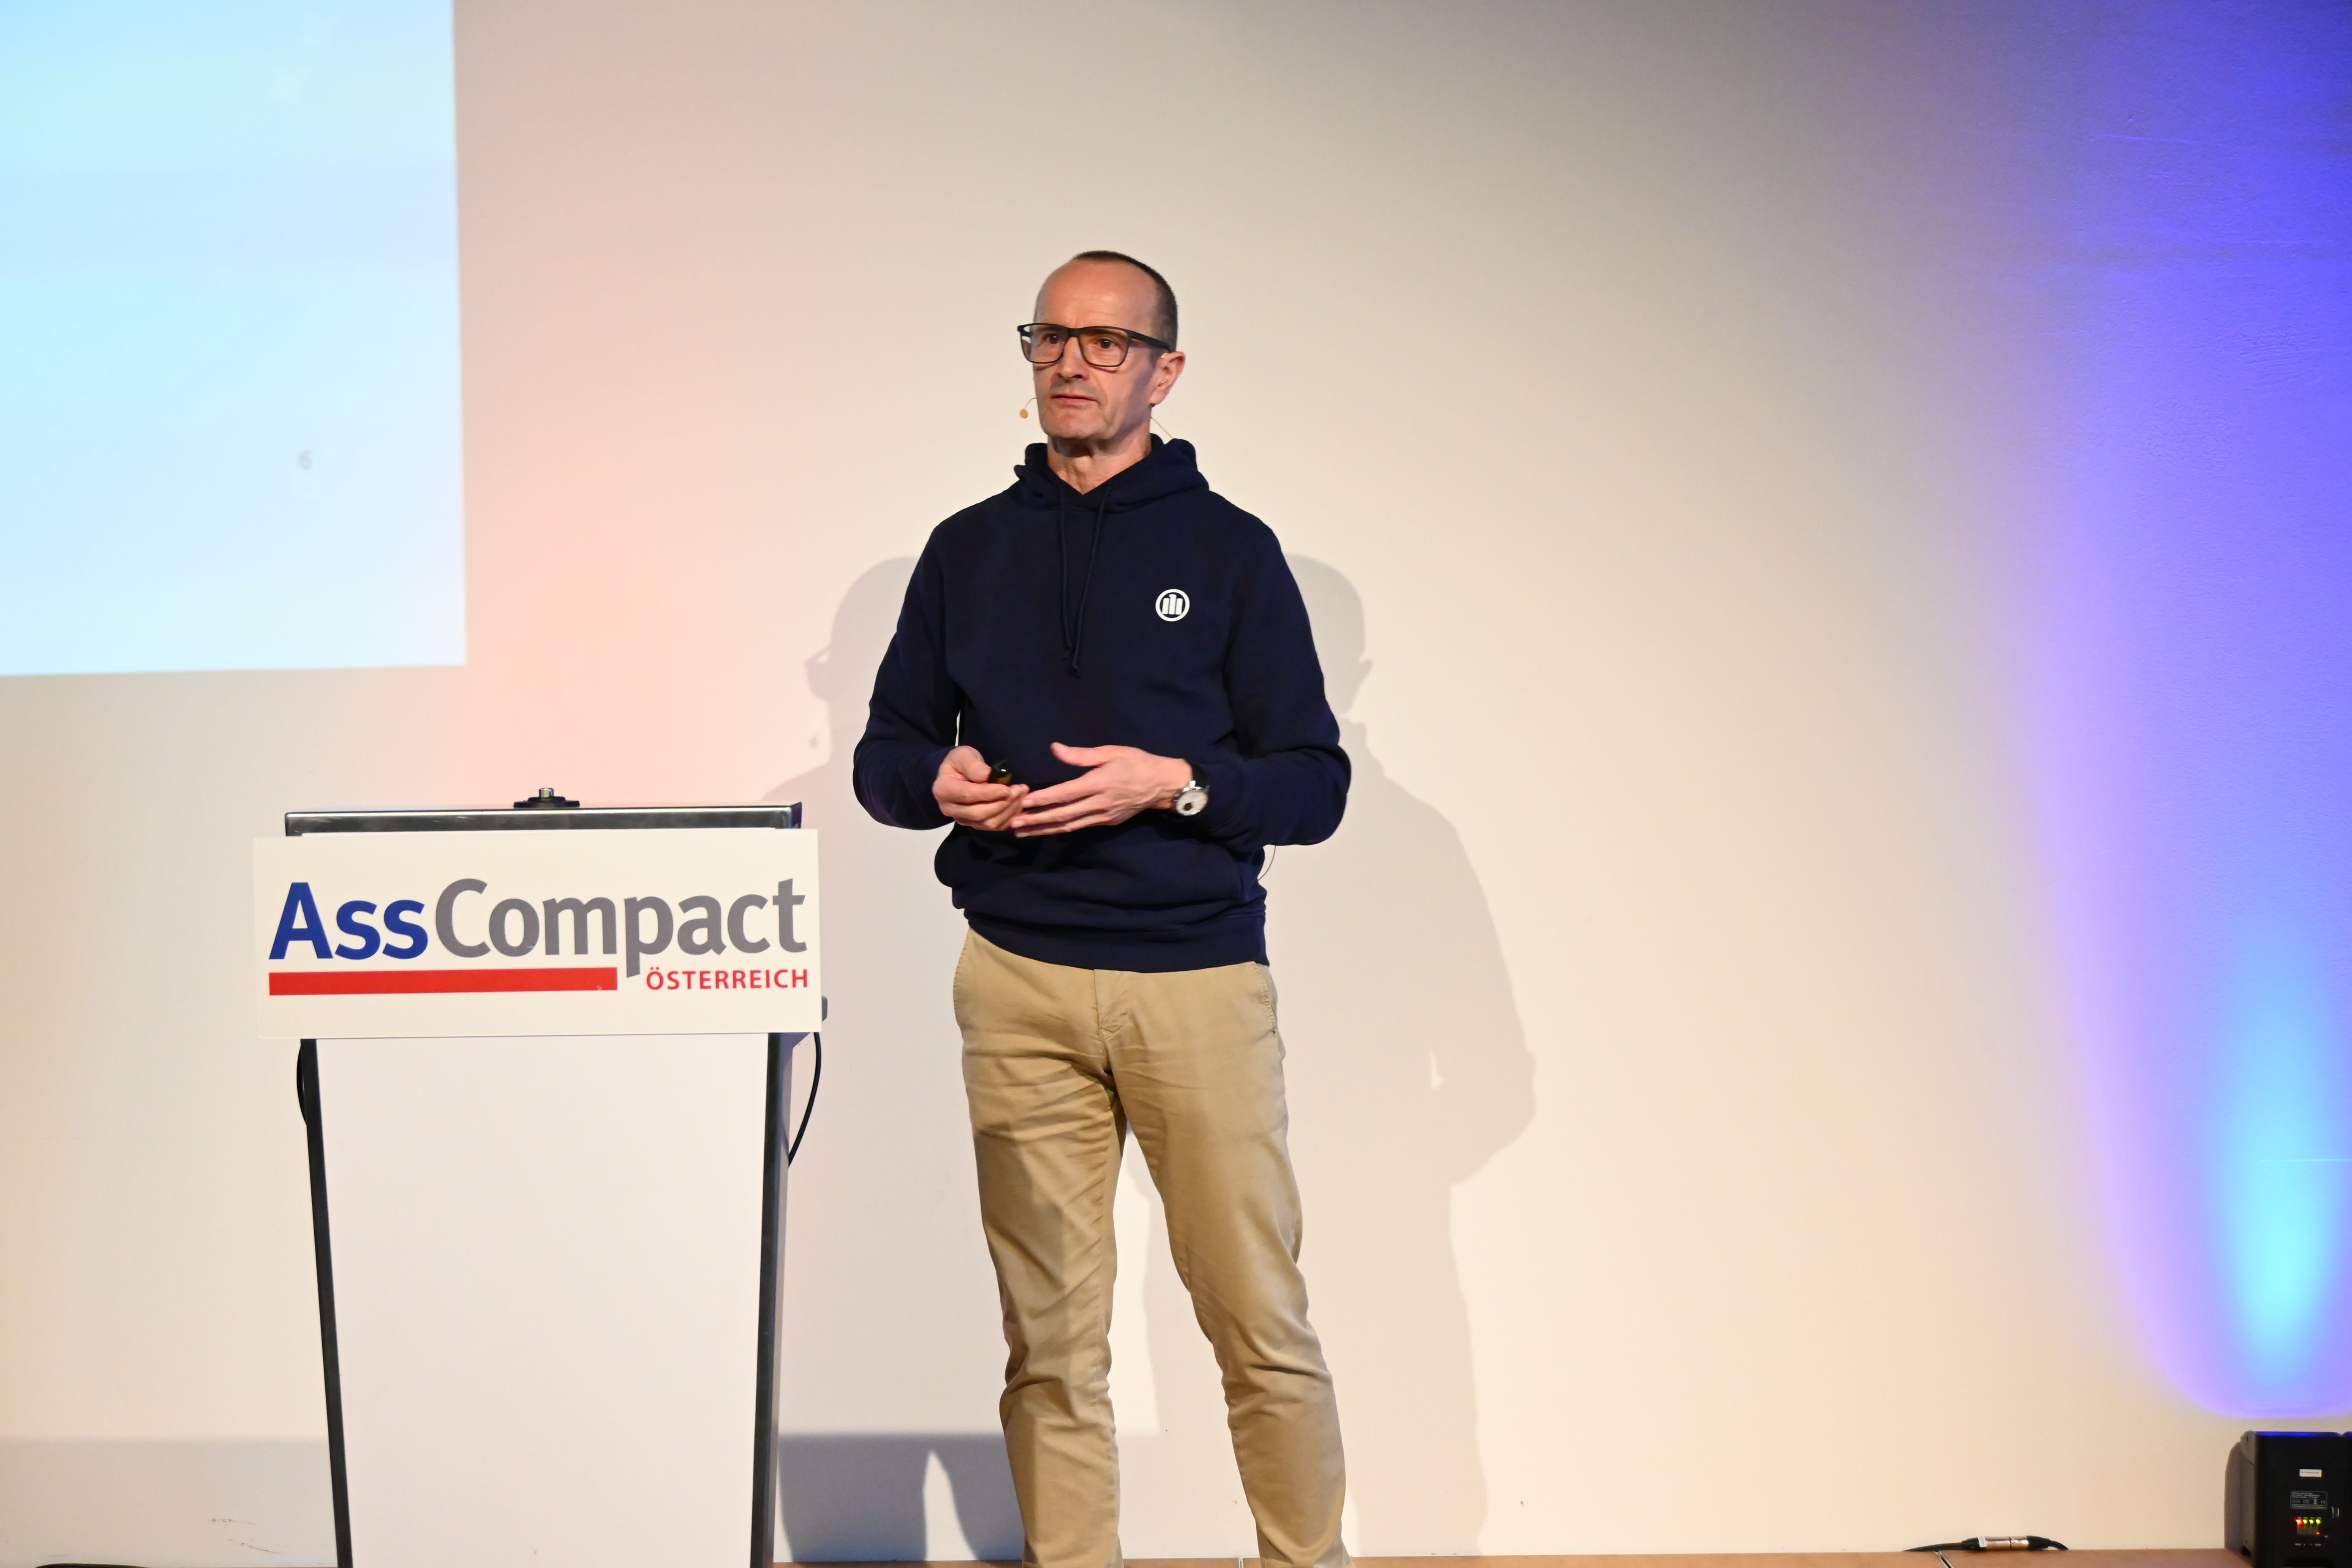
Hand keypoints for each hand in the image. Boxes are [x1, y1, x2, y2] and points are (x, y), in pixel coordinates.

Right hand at [933, 745, 1028, 831]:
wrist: (957, 774)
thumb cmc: (960, 762)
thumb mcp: (963, 755)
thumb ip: (972, 764)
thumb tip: (986, 775)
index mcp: (943, 790)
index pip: (968, 795)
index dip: (989, 793)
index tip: (1006, 788)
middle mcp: (949, 809)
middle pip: (979, 813)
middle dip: (1002, 803)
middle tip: (1020, 790)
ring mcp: (963, 820)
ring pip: (988, 823)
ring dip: (1009, 810)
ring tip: (1021, 795)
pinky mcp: (975, 825)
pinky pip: (995, 827)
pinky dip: (1009, 817)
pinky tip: (1018, 804)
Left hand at [1012, 743, 1190, 836]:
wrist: (1163, 785)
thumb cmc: (1137, 763)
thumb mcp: (1111, 751)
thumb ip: (1081, 755)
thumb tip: (1055, 749)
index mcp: (1099, 783)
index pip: (1065, 794)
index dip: (1043, 799)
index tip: (1024, 802)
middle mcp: (1099, 803)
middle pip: (1062, 815)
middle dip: (1036, 820)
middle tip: (1013, 823)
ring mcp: (1103, 816)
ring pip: (1069, 825)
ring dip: (1044, 829)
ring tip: (1022, 832)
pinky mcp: (1107, 822)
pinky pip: (1079, 826)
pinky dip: (1061, 829)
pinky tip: (1045, 829)